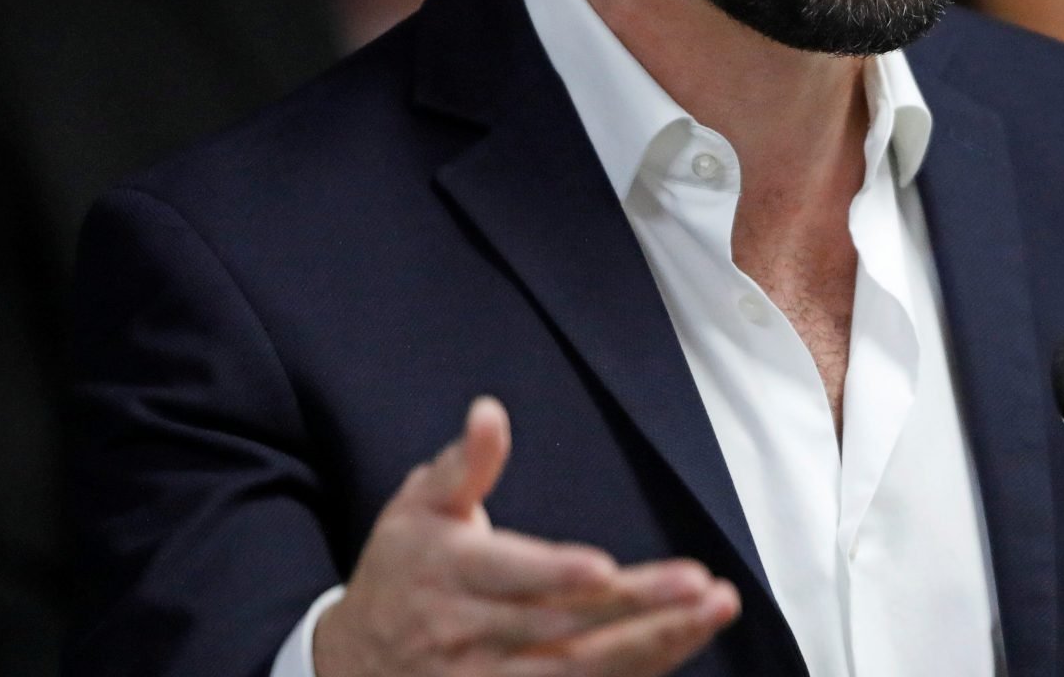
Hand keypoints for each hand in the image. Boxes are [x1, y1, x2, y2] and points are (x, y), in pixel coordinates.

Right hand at [315, 397, 739, 675]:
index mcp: (449, 573)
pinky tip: (683, 644)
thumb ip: (464, 464)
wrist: (352, 662)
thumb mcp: (417, 507)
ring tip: (711, 612)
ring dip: (653, 646)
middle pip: (562, 626)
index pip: (510, 576)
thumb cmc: (402, 569)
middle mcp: (470, 634)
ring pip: (579, 671)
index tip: (605, 567)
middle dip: (637, 611)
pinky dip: (637, 672)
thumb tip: (490, 412)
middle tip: (701, 588)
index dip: (556, 575)